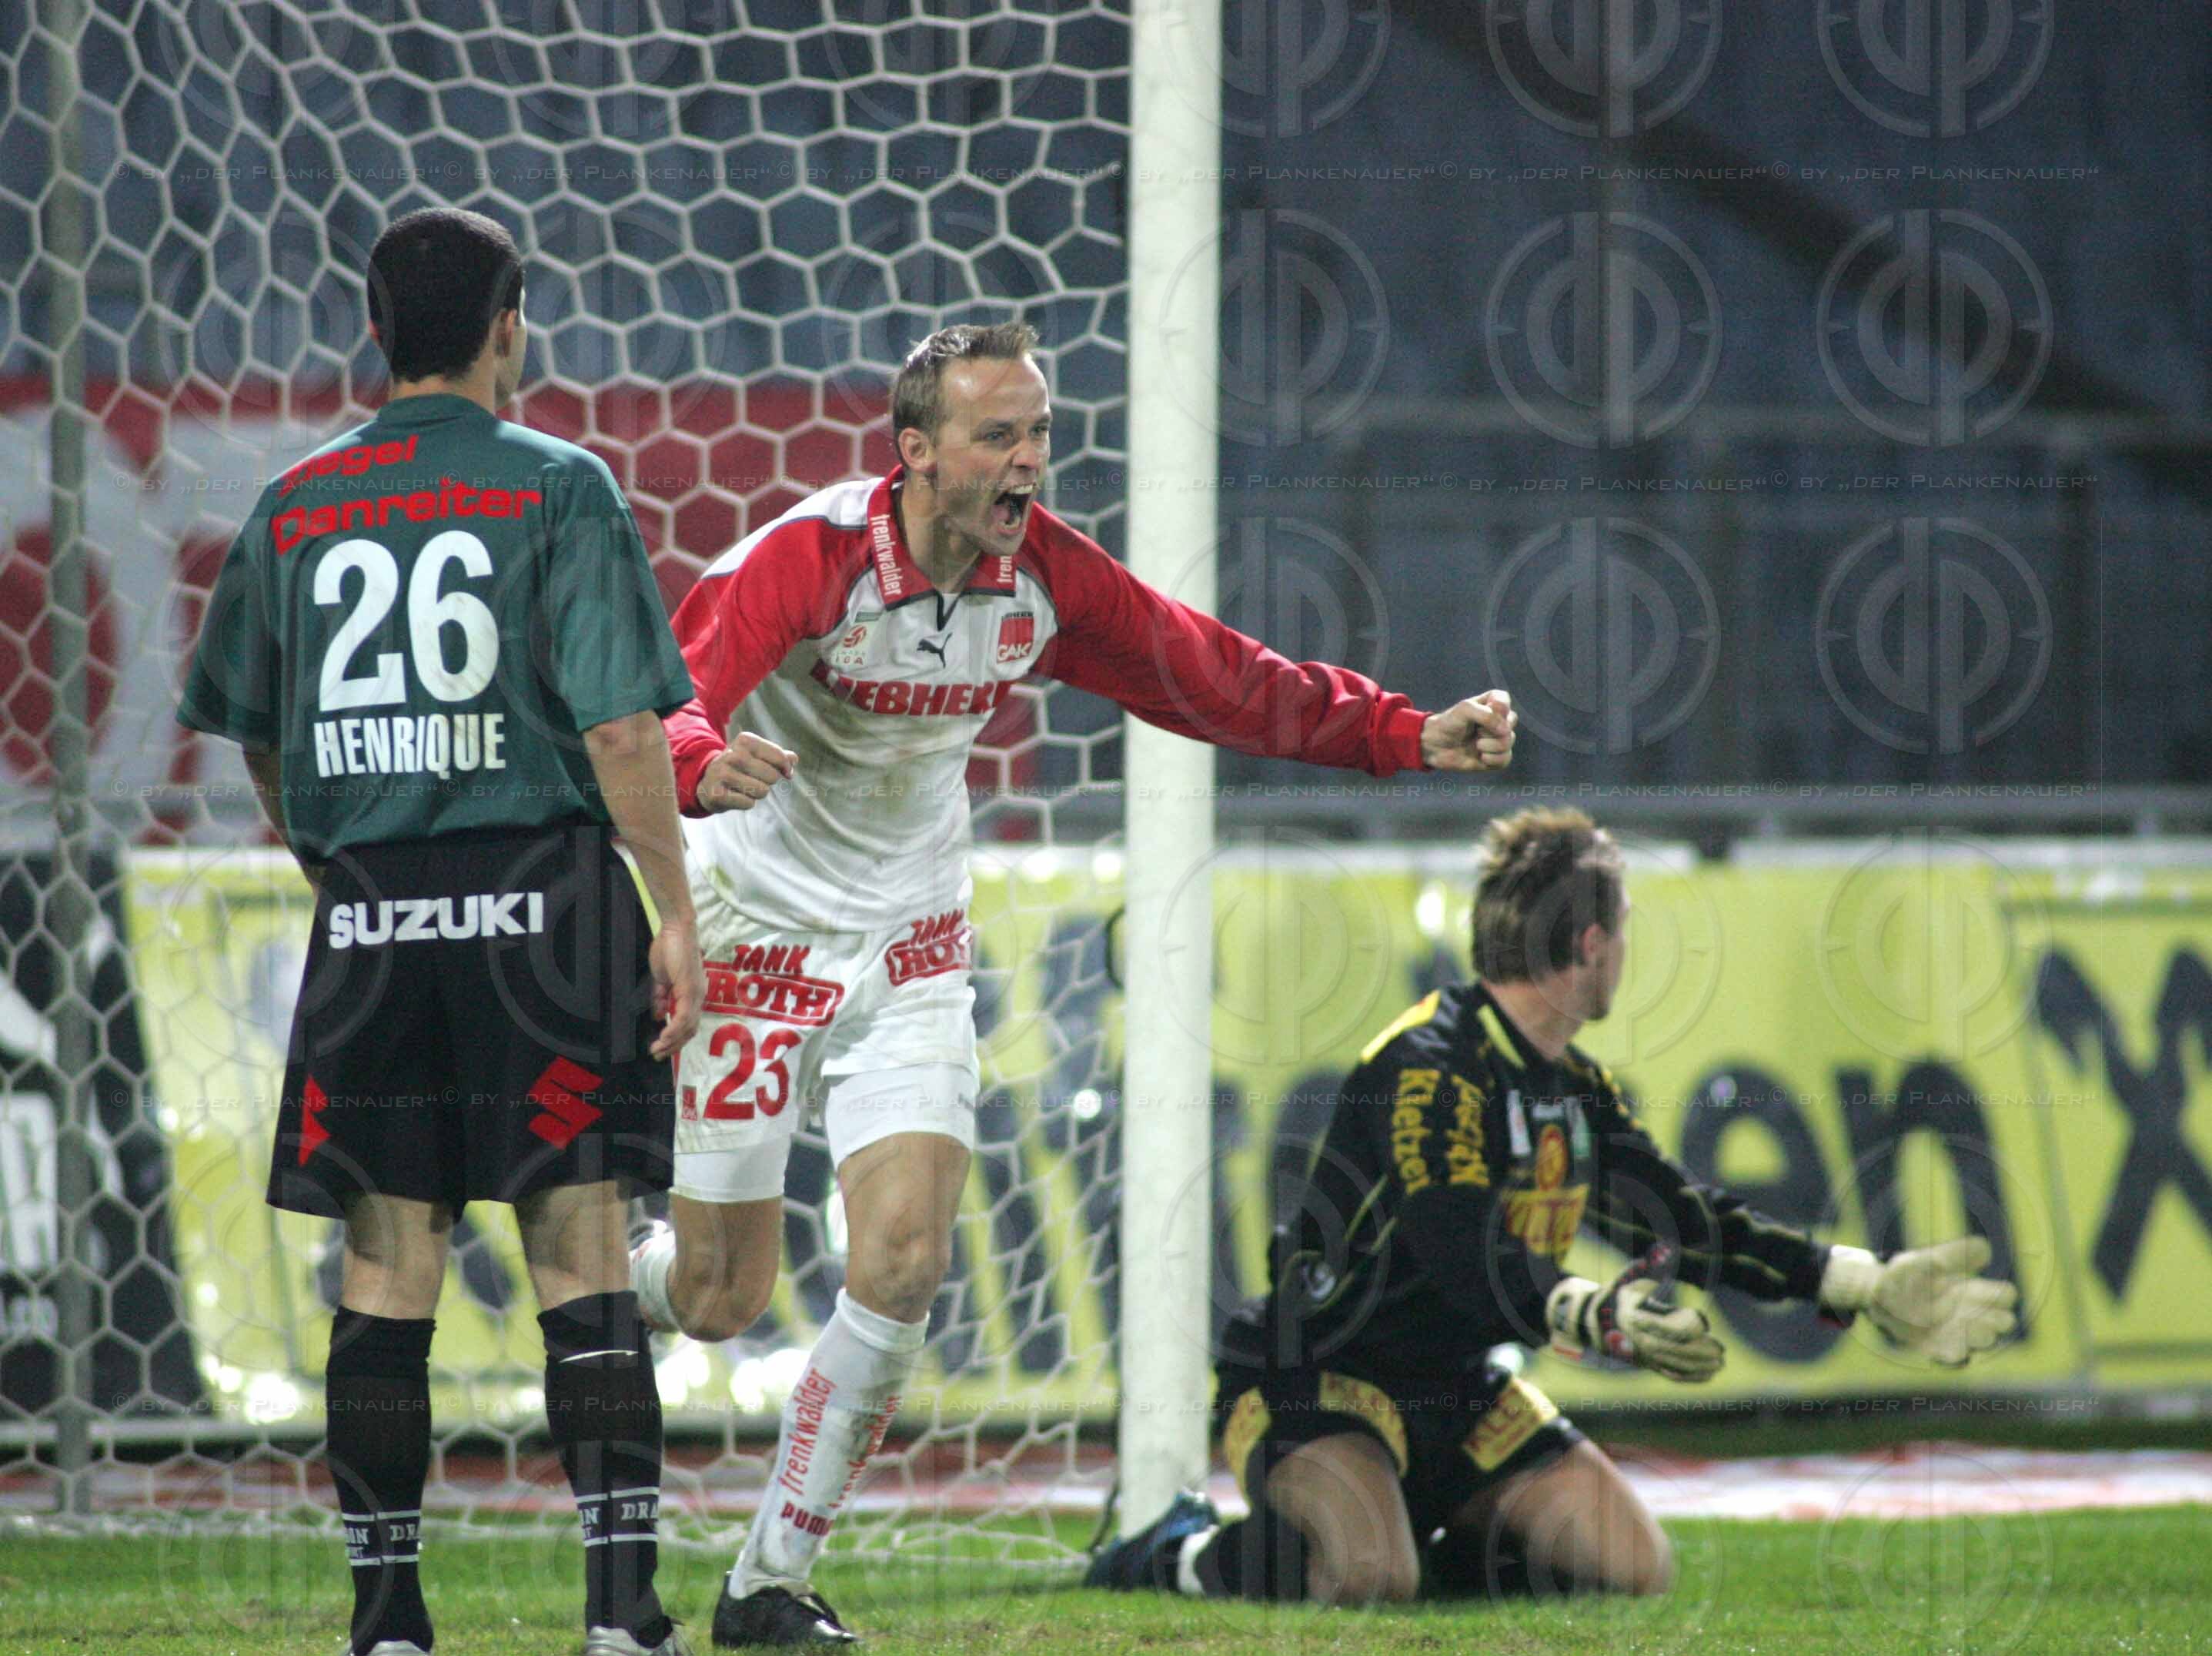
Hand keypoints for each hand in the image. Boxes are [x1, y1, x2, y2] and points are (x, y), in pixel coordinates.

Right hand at [648, 917, 703, 1061]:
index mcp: (692, 995)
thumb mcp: (661, 979)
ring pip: (688, 1027)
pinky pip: (683, 1016)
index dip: (675, 1039)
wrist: (675, 929)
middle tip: (658, 1055)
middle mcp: (697, 997)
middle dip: (673, 1046)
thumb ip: (661, 998)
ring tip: (657, 1050)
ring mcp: (695, 994)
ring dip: (672, 1042)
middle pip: (690, 1030)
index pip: (688, 1024)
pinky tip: (663, 1037)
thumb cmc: (668, 949)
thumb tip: (661, 1016)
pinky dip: (673, 1029)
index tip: (660, 1049)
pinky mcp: (689, 989)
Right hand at [696, 732, 796, 812]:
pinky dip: (746, 803)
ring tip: (744, 786)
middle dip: (769, 782)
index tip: (784, 771)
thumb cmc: (740, 767)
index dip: (786, 768)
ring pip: (762, 791)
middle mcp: (732, 754)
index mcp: (745, 740)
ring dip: (758, 793)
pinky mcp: (717, 794)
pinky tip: (735, 795)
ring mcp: (723, 774)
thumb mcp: (757, 755)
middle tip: (754, 778)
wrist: (707, 781)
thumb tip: (794, 759)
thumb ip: (779, 756)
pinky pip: (749, 803)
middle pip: (773, 777)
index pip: (780, 757)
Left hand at [1421, 689, 1515, 771]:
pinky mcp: (1496, 757)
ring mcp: (1498, 739)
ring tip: (1476, 745)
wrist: (1435, 747)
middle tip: (1476, 731)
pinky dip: (1492, 759)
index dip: (1496, 710)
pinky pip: (1505, 759)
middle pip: (1510, 723)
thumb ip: (1487, 715)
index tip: (1482, 713)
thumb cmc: (1448, 723)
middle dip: (1491, 730)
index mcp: (1492, 703)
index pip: (1504, 701)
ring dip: (1490, 746)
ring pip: (1508, 742)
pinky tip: (1481, 757)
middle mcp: (1498, 720)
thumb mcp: (1464, 710)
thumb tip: (1505, 731)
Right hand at [1547, 1244, 1725, 1382]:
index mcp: (1638, 1317)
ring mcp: (1645, 1356)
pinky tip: (1709, 1375)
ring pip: (1677, 1365)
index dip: (1690, 1325)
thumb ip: (1648, 1267)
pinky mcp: (1649, 1365)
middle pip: (1677, 1350)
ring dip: (1701, 1366)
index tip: (1703, 1319)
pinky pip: (1673, 1375)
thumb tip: (1666, 1248)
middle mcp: (1641, 1340)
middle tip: (1720, 1348)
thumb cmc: (1622, 1296)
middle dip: (1701, 1350)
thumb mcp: (1630, 1278)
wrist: (1600, 1321)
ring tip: (1719, 1362)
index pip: (1670, 1327)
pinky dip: (1692, 1377)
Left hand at [1819, 1237, 2018, 1365]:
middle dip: (1995, 1319)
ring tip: (1960, 1326)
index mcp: (1971, 1289)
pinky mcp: (1937, 1348)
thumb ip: (1950, 1255)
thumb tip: (1985, 1249)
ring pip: (1984, 1342)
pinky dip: (1952, 1355)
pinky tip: (1940, 1348)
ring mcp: (1956, 1333)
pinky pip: (1956, 1360)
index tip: (1976, 1289)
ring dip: (1976, 1336)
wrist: (1878, 1298)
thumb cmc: (1905, 1275)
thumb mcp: (1921, 1260)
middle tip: (1971, 1312)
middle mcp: (1969, 1313)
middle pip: (2005, 1321)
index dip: (1999, 1294)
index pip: (2007, 1295)